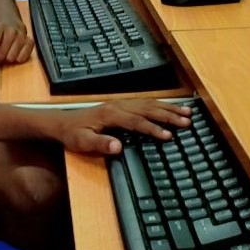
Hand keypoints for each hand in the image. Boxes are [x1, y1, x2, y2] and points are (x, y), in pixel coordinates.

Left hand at [0, 21, 33, 65]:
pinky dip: (18, 59)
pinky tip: (13, 56)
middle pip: (2, 53)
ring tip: (2, 56)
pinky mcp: (30, 42)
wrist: (10, 25)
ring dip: (5, 60)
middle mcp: (12, 31)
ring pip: (12, 57)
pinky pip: (24, 56)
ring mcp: (22, 36)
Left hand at [57, 100, 192, 154]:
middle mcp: (118, 106)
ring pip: (149, 103)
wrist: (63, 123)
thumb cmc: (73, 134)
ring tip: (187, 112)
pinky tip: (170, 107)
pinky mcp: (122, 105)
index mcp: (111, 114)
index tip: (168, 136)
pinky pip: (145, 102)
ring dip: (168, 108)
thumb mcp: (82, 143)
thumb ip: (100, 144)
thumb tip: (118, 147)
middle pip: (148, 109)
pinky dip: (160, 104)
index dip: (153, 129)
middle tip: (187, 121)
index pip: (137, 122)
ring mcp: (121, 104)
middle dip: (168, 115)